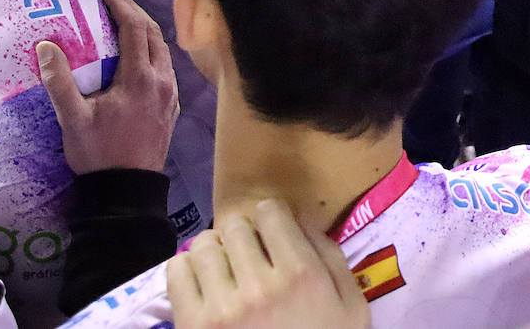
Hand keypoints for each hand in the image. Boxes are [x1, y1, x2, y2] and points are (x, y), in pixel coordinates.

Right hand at [37, 0, 178, 173]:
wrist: (127, 191)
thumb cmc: (98, 154)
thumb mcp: (72, 119)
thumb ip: (59, 81)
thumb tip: (46, 46)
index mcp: (140, 78)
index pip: (135, 27)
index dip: (121, 4)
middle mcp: (162, 80)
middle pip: (154, 33)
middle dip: (134, 12)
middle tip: (112, 2)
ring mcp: (171, 94)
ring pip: (163, 50)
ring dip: (145, 32)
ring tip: (122, 26)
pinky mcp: (172, 106)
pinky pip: (165, 68)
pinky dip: (151, 53)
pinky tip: (135, 59)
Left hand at [168, 199, 369, 328]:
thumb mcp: (352, 308)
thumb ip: (332, 258)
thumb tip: (301, 219)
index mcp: (301, 275)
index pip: (270, 211)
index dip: (272, 220)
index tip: (273, 236)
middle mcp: (259, 285)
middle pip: (235, 226)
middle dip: (243, 234)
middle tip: (249, 255)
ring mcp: (221, 308)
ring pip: (203, 245)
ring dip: (215, 252)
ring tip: (224, 271)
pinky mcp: (192, 327)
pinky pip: (177, 272)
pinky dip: (187, 270)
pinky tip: (204, 284)